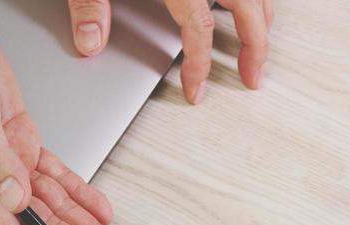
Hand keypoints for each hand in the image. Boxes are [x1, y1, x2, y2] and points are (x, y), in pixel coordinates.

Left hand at [67, 0, 272, 103]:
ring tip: (255, 42)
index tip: (196, 91)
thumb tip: (90, 43)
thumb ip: (90, 4)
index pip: (200, 28)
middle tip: (253, 77)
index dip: (199, 64)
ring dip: (260, 17)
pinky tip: (240, 4)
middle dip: (256, 46)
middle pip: (250, 9)